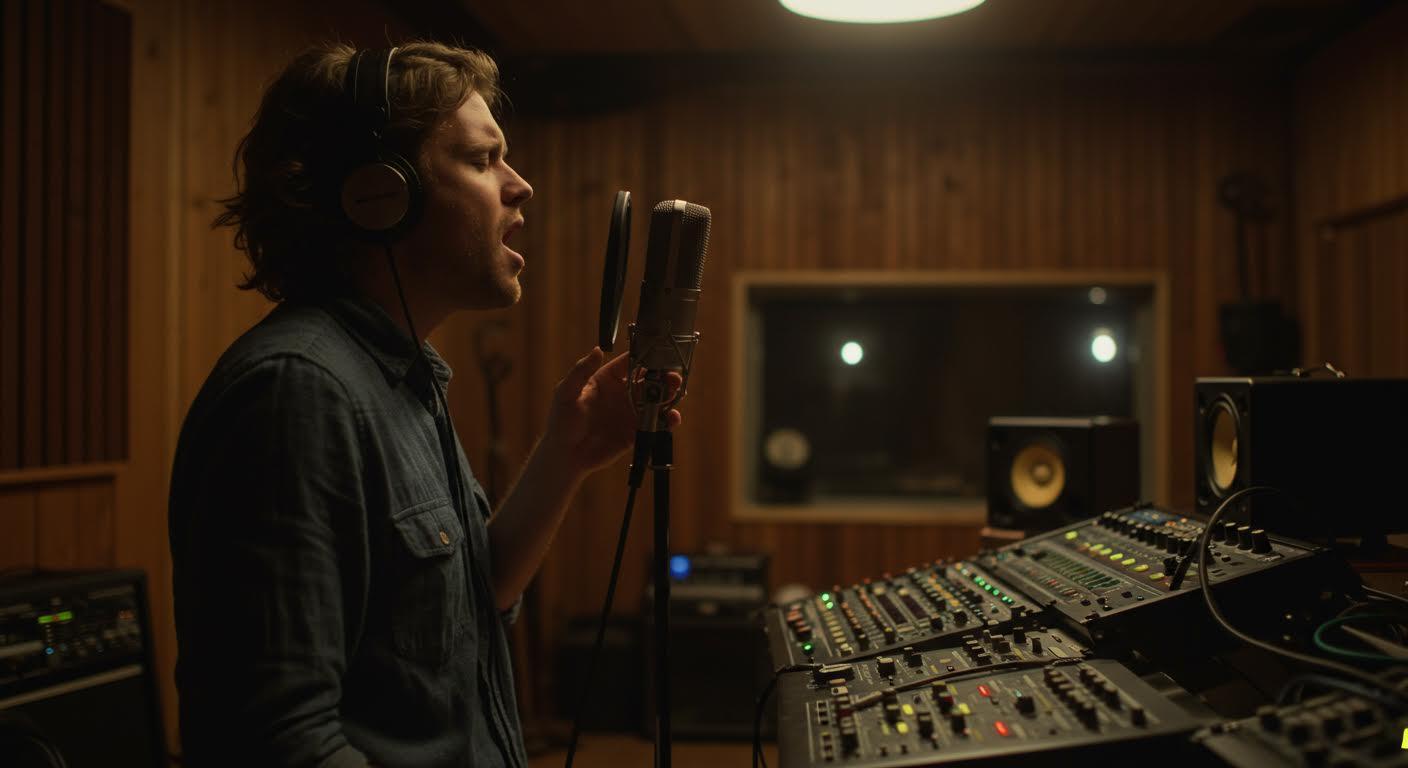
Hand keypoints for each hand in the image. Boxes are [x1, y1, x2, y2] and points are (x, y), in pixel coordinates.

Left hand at [540, 348, 682, 477]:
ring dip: (669, 395)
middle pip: (649, 379)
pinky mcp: (636, 432)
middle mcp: (622, 394)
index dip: (645, 356)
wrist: (566, 456)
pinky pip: (657, 423)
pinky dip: (668, 420)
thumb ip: (581, 371)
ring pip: (657, 400)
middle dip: (664, 375)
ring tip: (676, 393)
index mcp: (607, 380)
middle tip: (673, 376)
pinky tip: (673, 417)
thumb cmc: (561, 422)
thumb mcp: (566, 393)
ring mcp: (631, 412)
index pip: (630, 363)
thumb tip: (597, 350)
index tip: (659, 352)